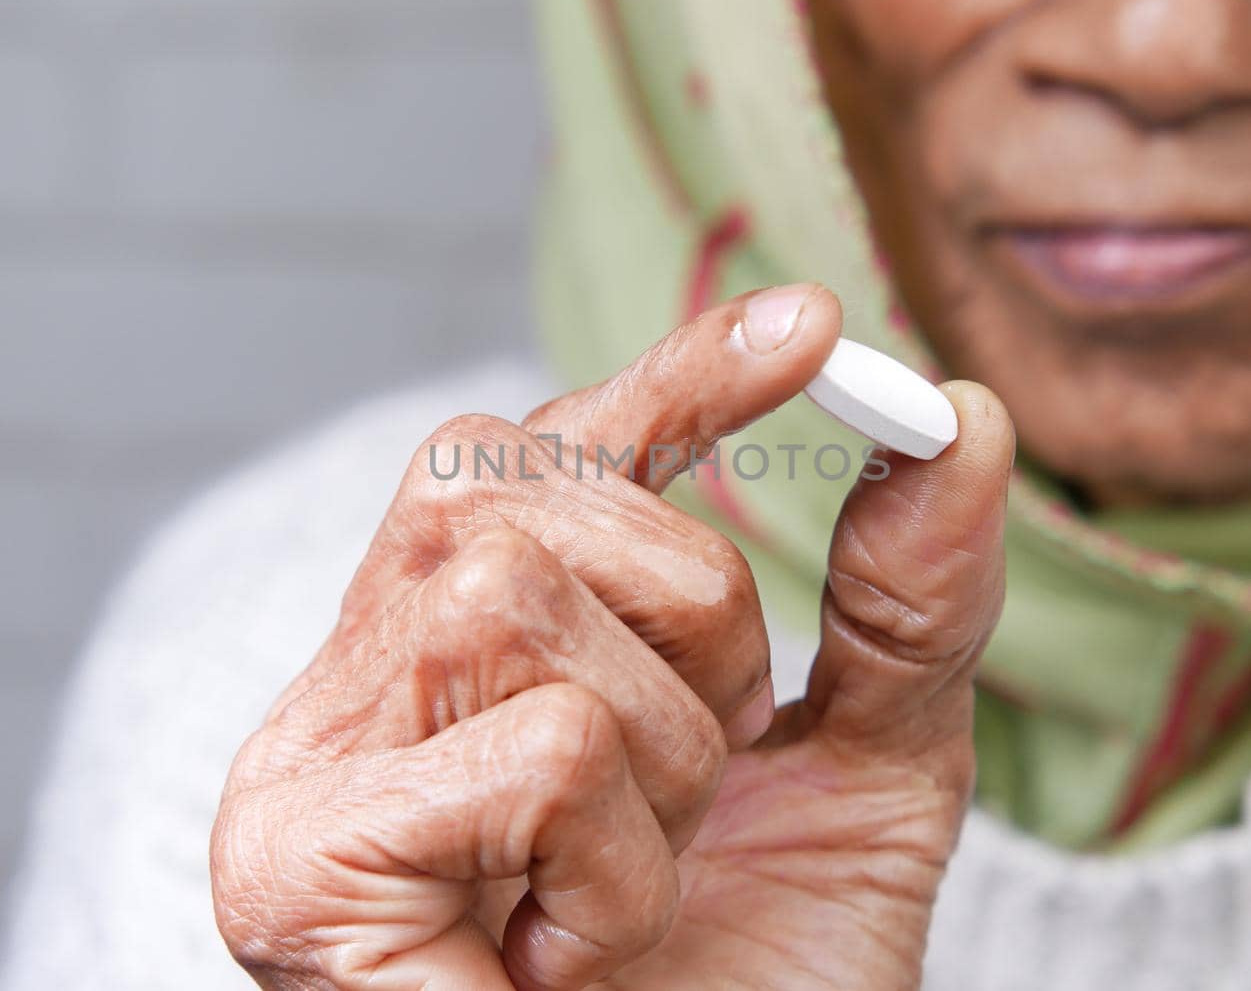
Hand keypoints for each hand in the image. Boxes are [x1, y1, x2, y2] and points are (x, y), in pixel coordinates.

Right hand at [210, 283, 1014, 989]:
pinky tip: (558, 962)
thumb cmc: (754, 985)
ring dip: (651, 760)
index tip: (812, 326)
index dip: (670, 377)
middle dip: (685, 617)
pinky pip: (532, 749)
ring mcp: (311, 758)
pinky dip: (612, 869)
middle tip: (704, 773)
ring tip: (620, 890)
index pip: (551, 450)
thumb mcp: (863, 776)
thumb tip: (957, 416)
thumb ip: (903, 606)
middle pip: (515, 483)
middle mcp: (370, 674)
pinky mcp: (293, 859)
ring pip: (510, 595)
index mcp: (485, 643)